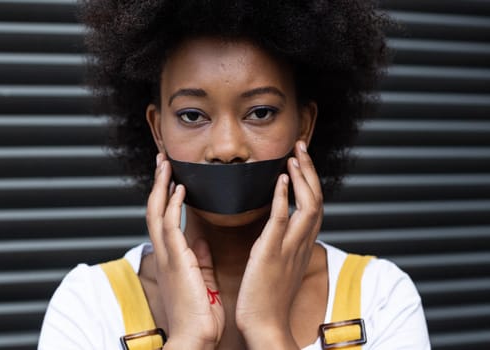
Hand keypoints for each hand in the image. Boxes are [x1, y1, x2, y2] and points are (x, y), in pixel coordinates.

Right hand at [146, 153, 224, 348]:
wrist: (194, 338)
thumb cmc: (198, 316)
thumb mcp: (202, 281)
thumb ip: (199, 259)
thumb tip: (199, 241)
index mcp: (173, 258)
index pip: (165, 219)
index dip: (165, 197)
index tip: (172, 179)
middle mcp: (166, 253)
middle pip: (155, 210)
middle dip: (158, 184)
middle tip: (162, 162)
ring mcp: (168, 256)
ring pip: (157, 212)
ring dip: (161, 186)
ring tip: (165, 165)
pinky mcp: (176, 260)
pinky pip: (171, 226)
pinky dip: (172, 205)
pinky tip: (178, 188)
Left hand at [235, 141, 322, 348]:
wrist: (264, 326)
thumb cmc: (268, 299)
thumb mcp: (280, 266)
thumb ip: (282, 245)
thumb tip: (276, 228)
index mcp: (302, 246)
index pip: (313, 206)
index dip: (310, 181)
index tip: (300, 162)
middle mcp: (301, 244)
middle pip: (316, 199)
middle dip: (310, 170)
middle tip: (301, 147)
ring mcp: (288, 247)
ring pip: (307, 205)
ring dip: (302, 177)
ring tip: (294, 155)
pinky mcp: (271, 253)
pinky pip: (282, 220)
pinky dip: (284, 197)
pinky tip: (281, 179)